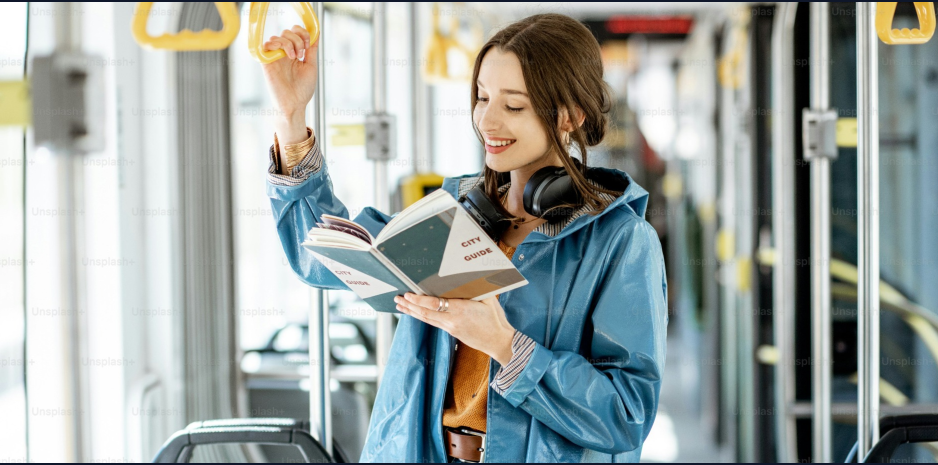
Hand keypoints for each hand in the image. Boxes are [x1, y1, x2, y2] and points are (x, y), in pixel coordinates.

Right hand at [261, 25, 317, 144]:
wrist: (294, 104)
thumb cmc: (303, 89)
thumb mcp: (310, 66)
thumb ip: (312, 50)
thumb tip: (317, 34)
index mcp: (294, 53)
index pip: (295, 32)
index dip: (303, 33)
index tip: (308, 44)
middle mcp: (283, 53)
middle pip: (287, 32)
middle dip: (298, 39)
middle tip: (302, 54)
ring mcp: (275, 57)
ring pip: (277, 37)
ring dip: (289, 43)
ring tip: (294, 57)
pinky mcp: (267, 63)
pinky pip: (265, 45)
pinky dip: (275, 44)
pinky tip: (285, 54)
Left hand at [394, 293, 515, 365]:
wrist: (499, 342)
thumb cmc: (495, 320)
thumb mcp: (488, 299)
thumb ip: (475, 289)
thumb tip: (465, 276)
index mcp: (461, 310)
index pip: (434, 304)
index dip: (418, 300)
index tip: (408, 294)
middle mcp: (452, 321)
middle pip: (425, 314)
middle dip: (409, 306)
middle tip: (397, 298)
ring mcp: (450, 328)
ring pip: (426, 320)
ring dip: (411, 312)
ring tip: (400, 306)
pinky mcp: (451, 332)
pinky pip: (433, 323)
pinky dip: (421, 317)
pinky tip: (415, 313)